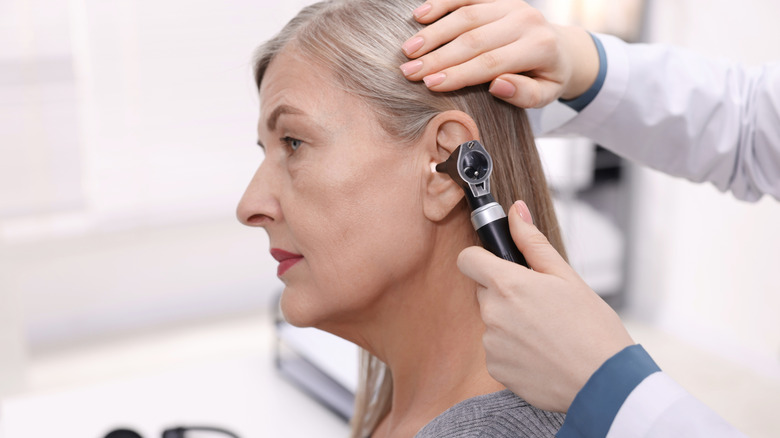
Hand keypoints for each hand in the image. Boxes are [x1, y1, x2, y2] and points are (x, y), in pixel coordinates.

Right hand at [401, 0, 599, 107]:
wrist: (561, 48)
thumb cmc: (547, 78)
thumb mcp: (546, 95)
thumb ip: (524, 94)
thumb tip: (496, 85)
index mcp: (539, 47)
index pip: (490, 63)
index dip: (457, 74)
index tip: (429, 84)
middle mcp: (525, 21)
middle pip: (473, 40)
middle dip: (437, 57)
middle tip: (408, 72)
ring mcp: (511, 5)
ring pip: (466, 16)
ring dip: (434, 33)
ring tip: (409, 50)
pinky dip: (442, 3)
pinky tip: (420, 16)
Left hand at [457, 200, 633, 411]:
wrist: (603, 383)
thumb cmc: (592, 328)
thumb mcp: (567, 277)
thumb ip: (533, 243)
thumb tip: (515, 212)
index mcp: (508, 285)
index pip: (467, 260)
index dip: (481, 258)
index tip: (497, 264)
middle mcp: (493, 313)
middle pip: (484, 292)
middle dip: (505, 293)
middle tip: (540, 304)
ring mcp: (491, 343)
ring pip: (492, 322)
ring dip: (510, 323)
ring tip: (546, 332)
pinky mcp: (495, 368)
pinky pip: (496, 349)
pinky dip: (512, 349)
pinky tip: (540, 353)